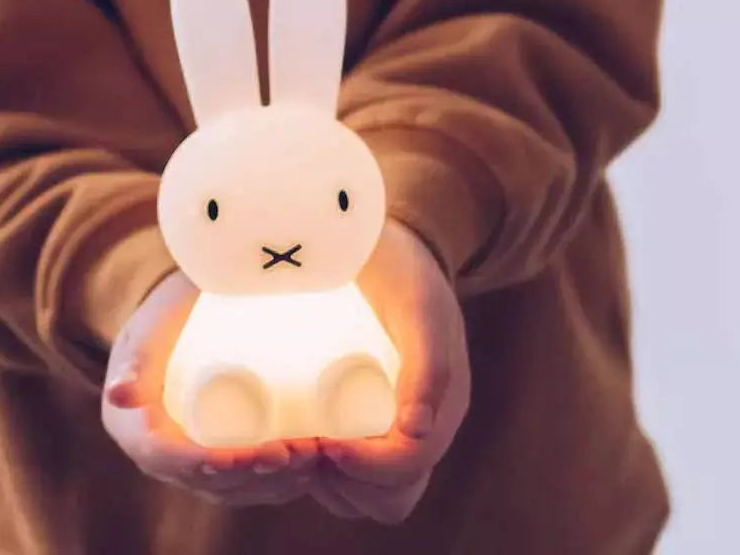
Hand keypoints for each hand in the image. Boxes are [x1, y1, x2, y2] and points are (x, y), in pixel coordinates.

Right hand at [101, 268, 318, 506]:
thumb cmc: (168, 309)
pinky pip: (243, 483)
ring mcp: (188, 457)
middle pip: (206, 481)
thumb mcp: (151, 326)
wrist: (185, 305)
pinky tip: (308, 473)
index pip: (168, 460)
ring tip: (311, 458)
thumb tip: (119, 393)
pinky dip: (277, 484)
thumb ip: (137, 355)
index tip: (252, 454)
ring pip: (230, 489)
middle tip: (296, 451)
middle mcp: (156, 453)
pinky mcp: (215, 452)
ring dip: (274, 483)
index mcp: (128, 427)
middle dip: (254, 476)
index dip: (210, 466)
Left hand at [309, 218, 470, 524]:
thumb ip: (428, 360)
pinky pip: (354, 471)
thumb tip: (415, 430)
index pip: (405, 469)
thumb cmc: (404, 269)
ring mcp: (398, 424)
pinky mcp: (372, 416)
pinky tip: (296, 444)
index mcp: (444, 404)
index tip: (321, 442)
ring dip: (331, 485)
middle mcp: (424, 424)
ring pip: (369, 492)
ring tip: (295, 445)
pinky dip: (327, 474)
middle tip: (301, 445)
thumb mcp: (418, 305)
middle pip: (389, 495)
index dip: (364, 468)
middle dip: (344, 483)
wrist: (393, 244)